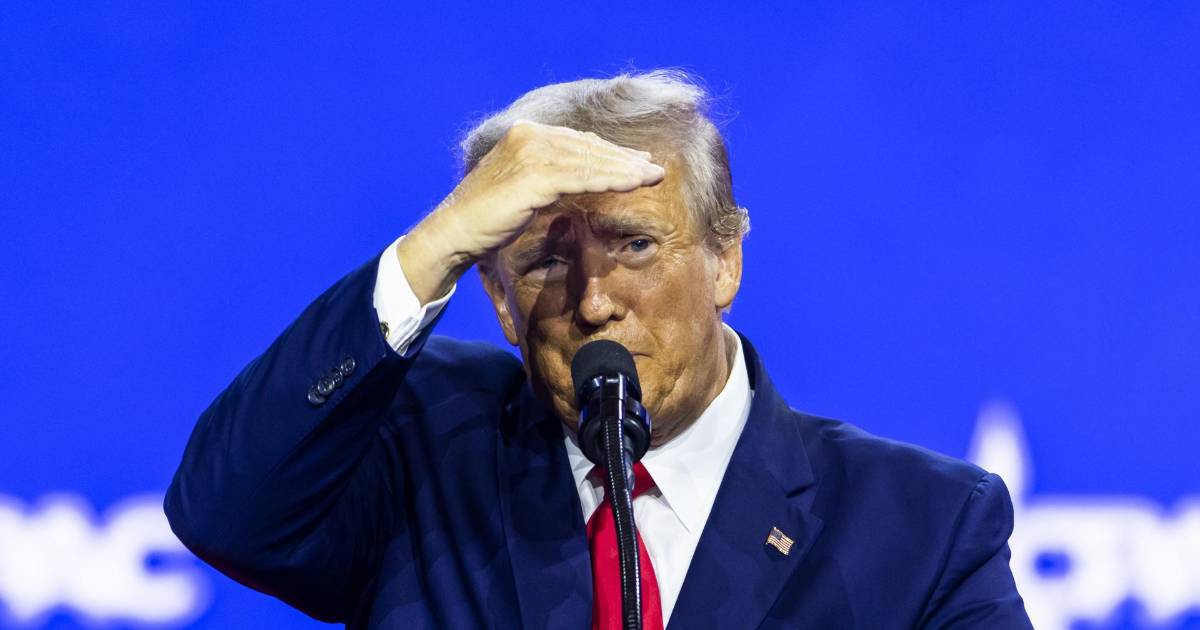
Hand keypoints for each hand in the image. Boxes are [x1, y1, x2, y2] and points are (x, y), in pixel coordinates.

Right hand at [397, 120, 664, 303]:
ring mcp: (530, 153)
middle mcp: (528, 136)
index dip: (609, 151)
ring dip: (624, 169)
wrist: (454, 233)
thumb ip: (548, 175)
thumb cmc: (487, 218)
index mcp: (525, 134)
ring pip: (589, 159)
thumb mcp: (522, 188)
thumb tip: (581, 176)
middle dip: (624, 158)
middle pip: (587, 146)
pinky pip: (581, 176)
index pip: (577, 140)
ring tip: (652, 177)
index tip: (637, 162)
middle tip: (655, 169)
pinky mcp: (533, 176)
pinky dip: (610, 179)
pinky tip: (632, 184)